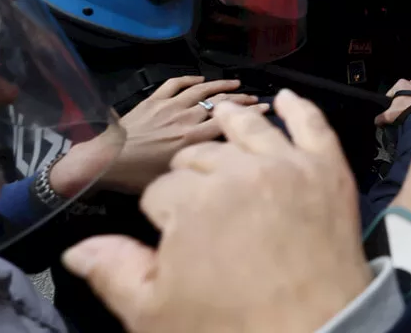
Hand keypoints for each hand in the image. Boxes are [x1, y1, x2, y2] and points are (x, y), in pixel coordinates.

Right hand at [62, 91, 372, 332]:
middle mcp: (241, 173)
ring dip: (232, 122)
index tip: (169, 229)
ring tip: (223, 116)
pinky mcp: (328, 171)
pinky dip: (299, 108)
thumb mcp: (157, 313)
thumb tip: (81, 249)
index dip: (161, 212)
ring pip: (250, 130)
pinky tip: (287, 100)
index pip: (160, 192)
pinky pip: (312, 126)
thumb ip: (116, 272)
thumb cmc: (238, 330)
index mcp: (193, 203)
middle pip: (202, 158)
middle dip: (192, 175)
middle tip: (197, 200)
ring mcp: (288, 167)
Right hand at [375, 79, 410, 126]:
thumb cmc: (406, 111)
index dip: (390, 103)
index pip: (391, 93)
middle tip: (402, 112)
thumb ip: (380, 118)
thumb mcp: (389, 115)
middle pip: (404, 93)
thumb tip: (377, 121)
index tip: (392, 110)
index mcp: (401, 83)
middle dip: (403, 101)